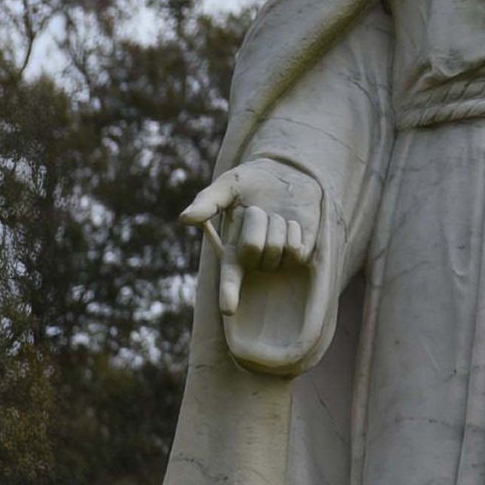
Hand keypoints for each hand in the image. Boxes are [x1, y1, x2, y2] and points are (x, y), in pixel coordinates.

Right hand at [182, 159, 323, 316]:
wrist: (289, 174)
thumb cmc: (253, 181)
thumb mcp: (229, 185)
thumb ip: (207, 201)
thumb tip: (184, 219)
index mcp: (233, 251)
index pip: (229, 277)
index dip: (228, 293)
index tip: (228, 310)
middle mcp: (255, 261)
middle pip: (253, 250)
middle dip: (256, 222)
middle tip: (258, 209)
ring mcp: (279, 260)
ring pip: (276, 250)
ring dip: (276, 223)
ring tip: (275, 215)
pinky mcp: (300, 255)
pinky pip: (296, 250)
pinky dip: (293, 230)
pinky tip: (291, 223)